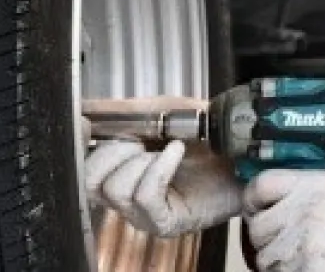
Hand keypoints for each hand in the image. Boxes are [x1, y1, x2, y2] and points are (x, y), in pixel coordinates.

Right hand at [83, 96, 242, 237]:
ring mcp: (145, 212)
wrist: (244, 158)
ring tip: (166, 149)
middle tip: (139, 141)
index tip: (87, 123)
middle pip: (90, 183)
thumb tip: (89, 103)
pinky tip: (176, 152)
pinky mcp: (166, 222)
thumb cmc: (208, 139)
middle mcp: (127, 195)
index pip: (82, 167)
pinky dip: (160, 166)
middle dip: (111, 152)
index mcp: (121, 171)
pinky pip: (146, 195)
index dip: (79, 144)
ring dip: (141, 161)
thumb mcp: (166, 112)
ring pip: (116, 190)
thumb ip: (128, 110)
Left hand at [243, 171, 324, 270]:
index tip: (256, 206)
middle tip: (283, 239)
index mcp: (315, 184)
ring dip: (278, 259)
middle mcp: (304, 210)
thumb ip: (316, 184)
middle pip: (258, 225)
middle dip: (267, 235)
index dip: (254, 198)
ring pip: (266, 255)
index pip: (262, 184)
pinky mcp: (304, 268)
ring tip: (302, 255)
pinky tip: (309, 266)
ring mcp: (302, 242)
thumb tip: (286, 188)